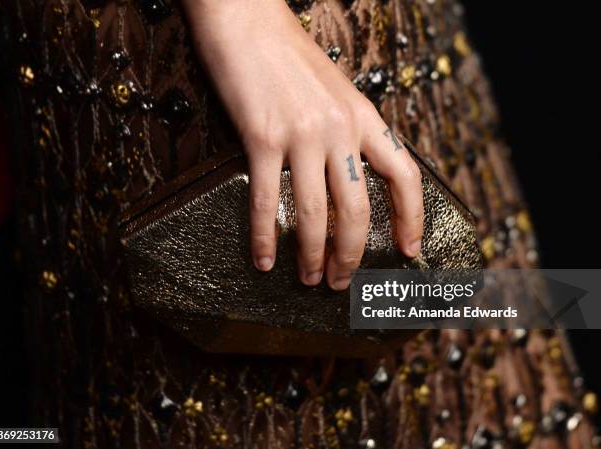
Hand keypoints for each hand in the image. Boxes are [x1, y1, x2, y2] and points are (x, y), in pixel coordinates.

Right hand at [184, 0, 422, 289]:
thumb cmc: (289, 56)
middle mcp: (341, 129)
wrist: (247, 19)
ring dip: (313, 256)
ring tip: (309, 279)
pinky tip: (264, 259)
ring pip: (316, 214)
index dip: (411, 218)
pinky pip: (268, 200)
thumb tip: (350, 174)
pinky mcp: (262, 137)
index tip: (408, 249)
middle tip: (342, 281)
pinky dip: (266, 236)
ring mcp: (303, 134)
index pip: (404, 176)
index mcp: (364, 117)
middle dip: (351, 255)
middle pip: (357, 210)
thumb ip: (349, 130)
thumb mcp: (337, 90)